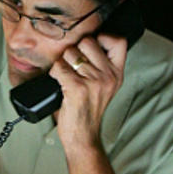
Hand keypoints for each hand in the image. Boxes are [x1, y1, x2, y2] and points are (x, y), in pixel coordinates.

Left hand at [49, 33, 126, 153]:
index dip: (102, 37)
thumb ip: (101, 65)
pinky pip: (60, 67)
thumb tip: (85, 40)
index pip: (118, 40)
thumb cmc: (88, 110)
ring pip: (70, 53)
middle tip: (74, 66)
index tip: (91, 48)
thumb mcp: (105, 86)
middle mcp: (108, 76)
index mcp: (117, 73)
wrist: (83, 136)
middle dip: (75, 50)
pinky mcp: (77, 88)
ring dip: (63, 62)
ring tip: (66, 76)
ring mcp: (94, 82)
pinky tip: (59, 82)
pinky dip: (55, 73)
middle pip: (88, 41)